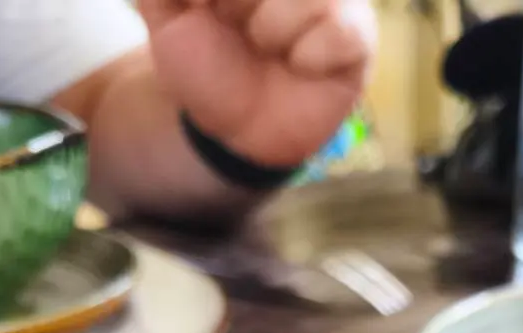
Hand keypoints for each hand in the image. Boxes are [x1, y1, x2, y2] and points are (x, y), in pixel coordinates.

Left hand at [140, 0, 375, 169]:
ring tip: (264, 46)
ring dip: (272, 26)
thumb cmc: (204, 63)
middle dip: (240, 1)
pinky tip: (298, 65)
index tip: (212, 9)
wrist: (230, 130)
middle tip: (234, 23)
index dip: (230, 1)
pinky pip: (343, 30)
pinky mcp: (356, 38)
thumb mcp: (165, 11)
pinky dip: (310, 53)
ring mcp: (333, 1)